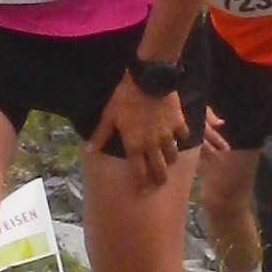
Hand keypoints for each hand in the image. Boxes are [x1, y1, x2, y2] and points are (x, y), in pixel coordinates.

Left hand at [97, 68, 193, 185]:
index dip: (141, 183)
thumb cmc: (125, 98)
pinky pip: (183, 135)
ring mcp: (168, 135)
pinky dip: (182, 138)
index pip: (138, 171)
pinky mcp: (179, 123)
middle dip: (160, 178)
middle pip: (159, 168)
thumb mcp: (109, 116)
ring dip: (170, 159)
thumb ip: (100, 135)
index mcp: (135, 145)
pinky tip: (180, 137)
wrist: (149, 80)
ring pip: (173, 154)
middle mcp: (153, 145)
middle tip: (160, 182)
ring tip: (170, 161)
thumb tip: (88, 150)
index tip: (142, 191)